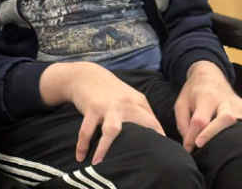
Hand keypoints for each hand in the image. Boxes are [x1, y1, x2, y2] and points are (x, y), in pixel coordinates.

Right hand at [39, 62, 164, 164]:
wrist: (86, 75)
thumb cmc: (111, 91)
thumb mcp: (130, 96)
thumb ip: (142, 112)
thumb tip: (157, 134)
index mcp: (138, 102)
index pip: (152, 122)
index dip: (158, 137)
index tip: (162, 154)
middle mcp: (125, 104)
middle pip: (138, 126)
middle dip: (140, 144)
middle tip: (138, 164)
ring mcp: (108, 106)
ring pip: (110, 130)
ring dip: (104, 148)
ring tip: (99, 165)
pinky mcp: (92, 108)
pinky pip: (86, 130)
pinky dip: (82, 145)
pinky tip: (80, 156)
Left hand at [175, 61, 241, 152]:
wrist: (209, 74)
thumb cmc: (193, 92)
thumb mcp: (181, 104)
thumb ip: (183, 124)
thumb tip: (190, 145)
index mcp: (206, 98)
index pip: (200, 119)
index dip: (194, 135)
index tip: (190, 148)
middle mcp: (224, 101)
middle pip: (225, 117)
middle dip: (214, 133)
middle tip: (202, 146)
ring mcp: (239, 104)